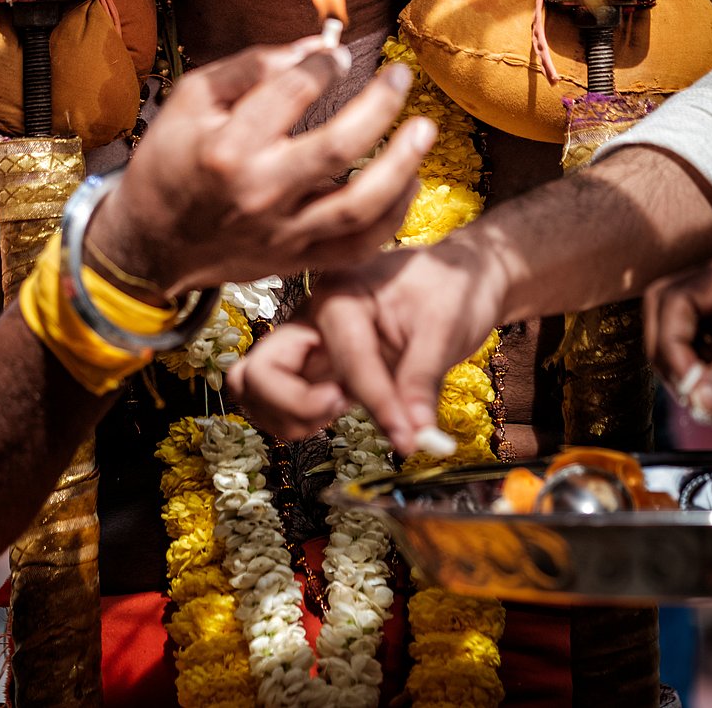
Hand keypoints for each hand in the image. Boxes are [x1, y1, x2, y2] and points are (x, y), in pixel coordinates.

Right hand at [88, 40, 434, 294]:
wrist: (150, 244)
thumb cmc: (171, 160)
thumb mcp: (192, 98)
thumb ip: (253, 67)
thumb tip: (314, 48)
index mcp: (227, 146)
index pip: (293, 92)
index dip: (325, 64)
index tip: (337, 54)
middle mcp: (258, 192)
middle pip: (337, 146)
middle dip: (379, 104)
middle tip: (401, 77)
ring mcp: (281, 232)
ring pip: (358, 204)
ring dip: (400, 165)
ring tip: (424, 129)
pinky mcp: (296, 260)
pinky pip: (358, 245)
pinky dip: (392, 216)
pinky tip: (409, 181)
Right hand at [229, 221, 509, 450]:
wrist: (456, 274)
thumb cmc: (451, 286)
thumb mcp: (445, 330)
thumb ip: (421, 383)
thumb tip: (415, 437)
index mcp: (340, 294)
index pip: (346, 363)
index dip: (378, 405)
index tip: (410, 438)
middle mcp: (310, 317)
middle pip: (261, 372)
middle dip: (294, 406)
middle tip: (341, 410)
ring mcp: (305, 341)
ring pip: (255, 388)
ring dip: (287, 416)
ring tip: (337, 414)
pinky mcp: (311, 363)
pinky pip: (274, 397)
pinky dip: (290, 417)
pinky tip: (334, 414)